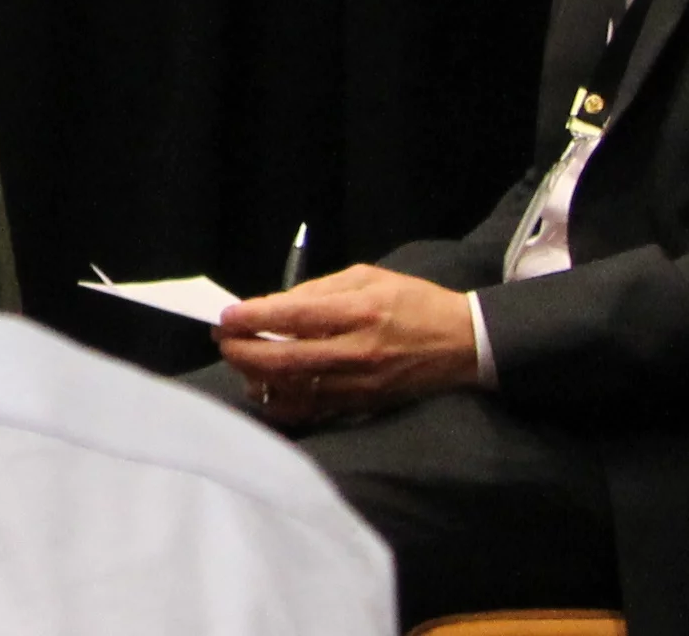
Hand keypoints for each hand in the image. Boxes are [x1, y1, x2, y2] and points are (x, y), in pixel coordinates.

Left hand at [216, 264, 479, 424]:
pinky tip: (265, 387)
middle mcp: (358, 352)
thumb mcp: (368, 278)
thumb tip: (270, 306)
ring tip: (241, 359)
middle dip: (243, 351)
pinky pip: (310, 410)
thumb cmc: (413, 302)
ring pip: (292, 389)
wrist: (464, 343)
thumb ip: (318, 291)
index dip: (253, 318)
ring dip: (255, 376)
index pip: (294, 317)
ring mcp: (359, 384)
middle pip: (285, 359)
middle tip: (223, 340)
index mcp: (361, 312)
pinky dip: (280, 401)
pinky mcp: (361, 406)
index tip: (225, 317)